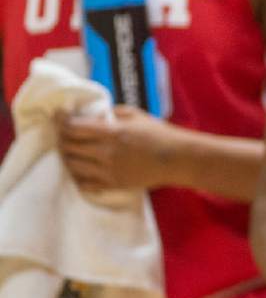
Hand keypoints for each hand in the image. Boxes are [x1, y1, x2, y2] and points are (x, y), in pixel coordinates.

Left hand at [56, 105, 175, 192]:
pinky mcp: (112, 184)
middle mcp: (106, 153)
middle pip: (69, 146)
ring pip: (72, 166)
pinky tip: (80, 168)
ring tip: (69, 149)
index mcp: (112, 132)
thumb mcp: (137, 115)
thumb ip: (113, 113)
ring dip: (67, 156)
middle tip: (62, 131)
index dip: (62, 120)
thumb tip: (95, 115)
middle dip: (61, 137)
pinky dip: (77, 174)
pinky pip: (84, 183)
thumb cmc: (159, 133)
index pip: (74, 127)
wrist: (175, 159)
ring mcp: (108, 171)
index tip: (58, 114)